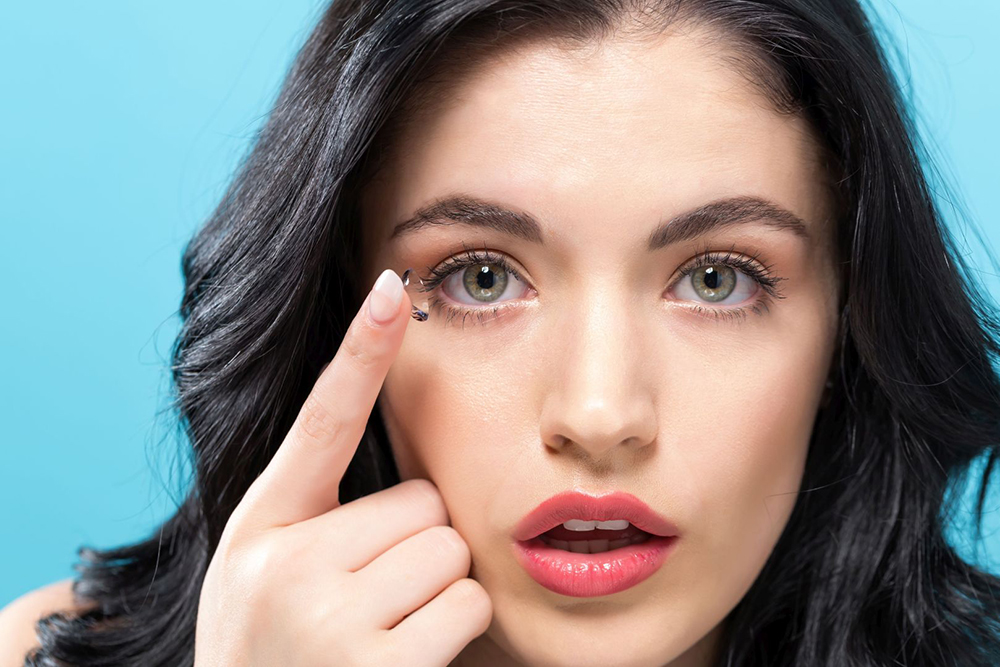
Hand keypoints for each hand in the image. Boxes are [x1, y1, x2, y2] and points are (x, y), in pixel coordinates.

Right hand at [193, 269, 492, 665]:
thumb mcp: (267, 575)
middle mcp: (286, 564)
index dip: (359, 352)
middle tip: (374, 594)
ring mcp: (327, 619)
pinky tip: (406, 657)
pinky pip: (467, 603)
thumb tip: (419, 485)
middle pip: (422, 500)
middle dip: (416, 543)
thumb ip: (321, 520)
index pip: (320, 422)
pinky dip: (454, 627)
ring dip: (438, 585)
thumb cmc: (275, 652)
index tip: (389, 290)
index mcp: (262, 526)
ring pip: (451, 548)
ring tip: (385, 627)